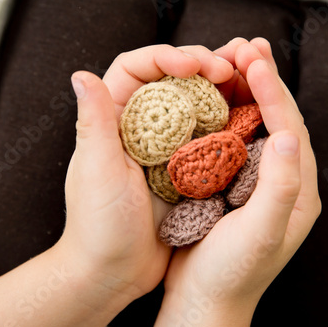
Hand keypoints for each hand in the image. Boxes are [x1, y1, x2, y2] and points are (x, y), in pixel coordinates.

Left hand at [58, 45, 234, 307]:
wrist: (115, 271)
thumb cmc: (99, 225)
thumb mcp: (97, 170)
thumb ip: (93, 121)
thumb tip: (81, 74)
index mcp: (113, 120)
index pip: (137, 69)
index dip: (166, 56)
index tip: (194, 64)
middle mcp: (140, 128)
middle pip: (172, 80)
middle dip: (201, 65)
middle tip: (229, 68)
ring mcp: (165, 148)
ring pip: (195, 105)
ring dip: (218, 90)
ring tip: (246, 83)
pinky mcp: (184, 169)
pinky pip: (208, 137)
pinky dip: (227, 124)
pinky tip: (246, 119)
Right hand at [154, 38, 321, 326]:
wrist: (203, 300)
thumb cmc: (231, 273)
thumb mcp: (261, 232)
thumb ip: (280, 187)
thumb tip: (288, 135)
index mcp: (298, 193)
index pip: (291, 130)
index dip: (274, 94)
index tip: (254, 62)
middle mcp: (283, 183)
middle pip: (278, 121)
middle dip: (264, 83)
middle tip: (248, 47)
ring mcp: (257, 182)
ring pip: (254, 127)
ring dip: (245, 93)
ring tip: (233, 60)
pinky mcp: (234, 184)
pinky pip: (233, 140)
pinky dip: (225, 114)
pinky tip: (212, 97)